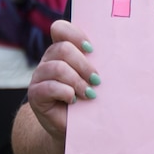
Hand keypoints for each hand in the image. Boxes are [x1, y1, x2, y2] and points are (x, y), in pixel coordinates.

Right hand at [27, 20, 99, 139]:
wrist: (71, 124)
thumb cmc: (86, 96)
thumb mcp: (92, 76)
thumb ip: (97, 61)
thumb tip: (117, 50)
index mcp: (61, 50)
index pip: (60, 29)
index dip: (75, 35)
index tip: (91, 49)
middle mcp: (48, 59)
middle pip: (63, 49)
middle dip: (83, 64)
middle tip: (96, 79)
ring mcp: (39, 76)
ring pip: (57, 68)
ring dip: (77, 81)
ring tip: (88, 93)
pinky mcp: (35, 94)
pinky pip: (49, 87)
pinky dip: (66, 92)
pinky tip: (73, 100)